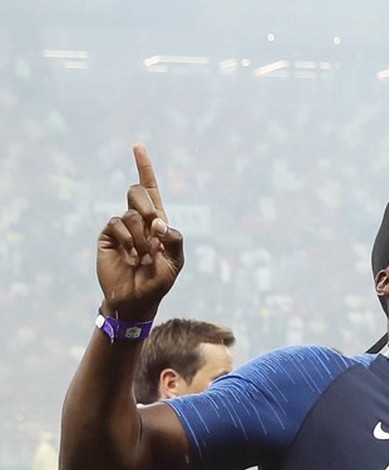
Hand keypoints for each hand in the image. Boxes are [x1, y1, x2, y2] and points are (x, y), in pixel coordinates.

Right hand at [96, 145, 183, 322]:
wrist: (136, 299)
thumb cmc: (158, 281)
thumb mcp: (176, 262)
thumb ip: (175, 240)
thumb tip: (158, 223)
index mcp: (158, 222)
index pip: (151, 190)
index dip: (144, 168)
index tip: (137, 146)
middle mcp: (138, 220)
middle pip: (138, 193)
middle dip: (149, 209)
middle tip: (154, 232)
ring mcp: (121, 227)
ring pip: (130, 213)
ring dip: (141, 236)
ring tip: (143, 256)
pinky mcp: (107, 235)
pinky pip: (116, 224)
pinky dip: (128, 240)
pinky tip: (130, 256)